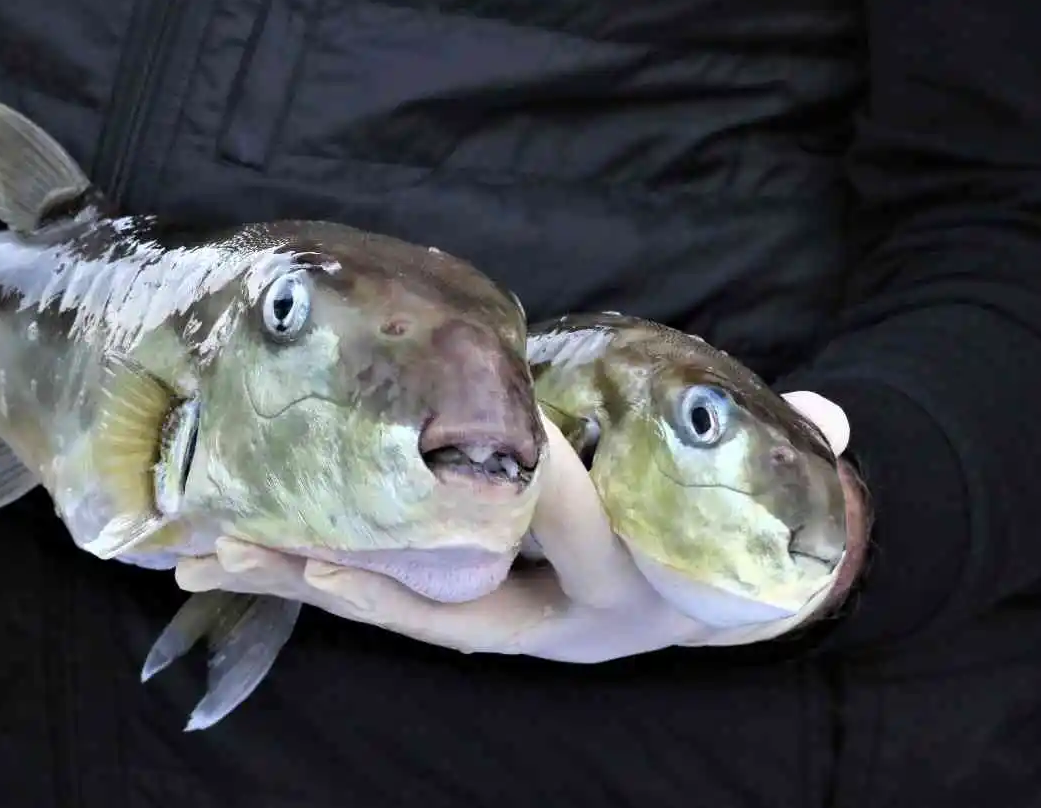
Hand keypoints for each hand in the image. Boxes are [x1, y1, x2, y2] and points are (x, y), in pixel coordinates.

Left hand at [176, 392, 866, 660]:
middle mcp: (549, 624)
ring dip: (295, 578)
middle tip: (248, 545)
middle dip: (341, 575)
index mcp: (625, 598)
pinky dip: (320, 570)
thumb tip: (836, 415)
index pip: (579, 543)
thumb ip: (799, 458)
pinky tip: (251, 553)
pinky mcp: (478, 607)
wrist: (735, 596)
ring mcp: (508, 622)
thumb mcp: (771, 506)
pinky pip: (389, 596)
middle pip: (434, 606)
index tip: (501, 436)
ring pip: (390, 608)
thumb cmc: (738, 540)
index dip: (547, 493)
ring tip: (204, 557)